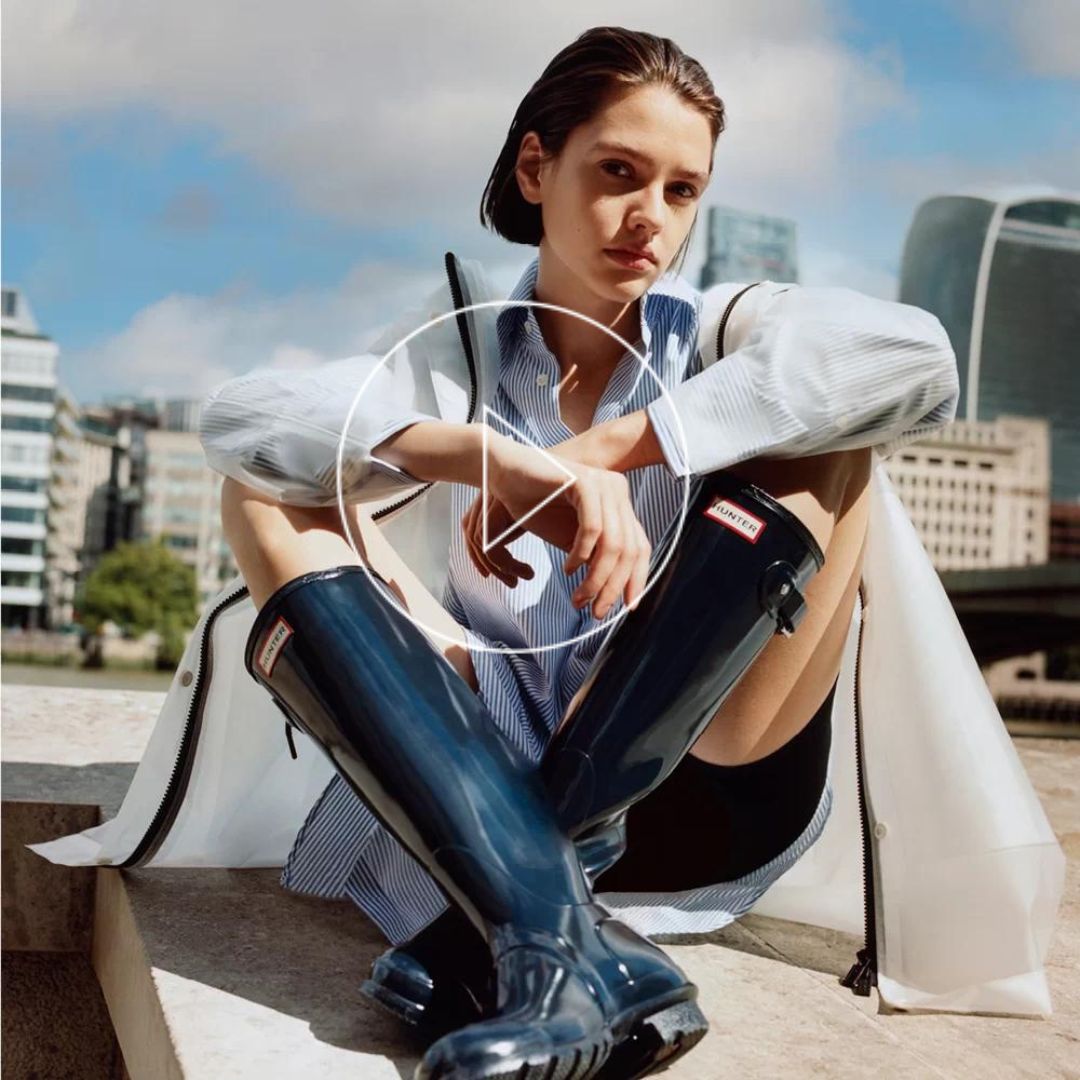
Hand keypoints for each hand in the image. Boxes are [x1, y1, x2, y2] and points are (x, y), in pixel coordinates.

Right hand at [462, 434, 650, 619]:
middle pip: (629, 550)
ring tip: (579, 597)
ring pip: (614, 544)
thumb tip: (611, 590)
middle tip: (595, 612)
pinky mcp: (585, 481)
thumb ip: (594, 558)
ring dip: (596, 578)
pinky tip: (569, 568)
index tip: (627, 608)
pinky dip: (582, 553)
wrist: (505, 475)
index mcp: (618, 504)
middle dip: (613, 587)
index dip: (636, 580)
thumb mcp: (571, 539)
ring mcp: (603, 484)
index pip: (639, 547)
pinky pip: (592, 527)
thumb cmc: (535, 506)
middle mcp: (617, 491)